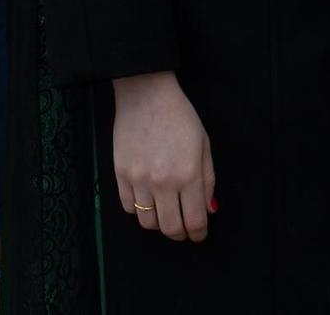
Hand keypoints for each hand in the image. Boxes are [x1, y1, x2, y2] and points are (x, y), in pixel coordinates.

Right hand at [111, 71, 215, 241]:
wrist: (146, 95)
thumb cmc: (180, 116)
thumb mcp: (204, 145)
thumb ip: (208, 180)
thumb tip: (209, 210)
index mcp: (189, 174)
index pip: (194, 220)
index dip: (199, 233)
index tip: (199, 234)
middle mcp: (163, 181)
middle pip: (170, 228)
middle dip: (180, 234)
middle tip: (184, 230)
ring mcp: (139, 179)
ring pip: (147, 222)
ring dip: (159, 224)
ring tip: (166, 214)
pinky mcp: (120, 174)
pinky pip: (129, 207)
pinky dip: (139, 211)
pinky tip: (148, 200)